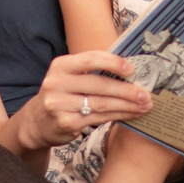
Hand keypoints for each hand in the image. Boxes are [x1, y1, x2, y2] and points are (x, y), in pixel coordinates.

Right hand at [14, 49, 151, 152]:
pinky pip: (98, 119)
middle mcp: (57, 84)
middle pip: (99, 85)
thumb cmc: (62, 94)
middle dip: (127, 90)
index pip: (90, 60)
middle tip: (146, 94)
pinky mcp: (67, 123)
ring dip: (127, 105)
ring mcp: (60, 105)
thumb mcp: (69, 77)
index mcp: (60, 66)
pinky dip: (118, 116)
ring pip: (101, 104)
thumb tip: (130, 68)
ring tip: (144, 106)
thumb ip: (92, 71)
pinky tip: (130, 115)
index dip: (113, 63)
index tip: (132, 69)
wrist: (37, 122)